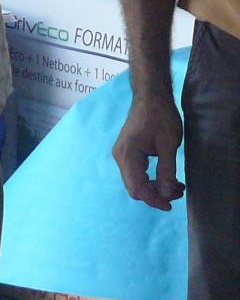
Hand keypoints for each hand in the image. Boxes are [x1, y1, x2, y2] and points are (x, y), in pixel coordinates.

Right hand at [112, 94, 184, 210]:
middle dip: (156, 194)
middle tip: (178, 191)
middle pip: (135, 186)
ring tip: (177, 185)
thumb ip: (166, 170)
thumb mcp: (168, 144)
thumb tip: (166, 195)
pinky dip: (152, 178)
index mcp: (127, 155)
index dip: (154, 200)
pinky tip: (167, 176)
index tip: (171, 204)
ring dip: (155, 186)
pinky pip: (137, 171)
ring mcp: (123, 153)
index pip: (137, 188)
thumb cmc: (160, 116)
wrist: (151, 95)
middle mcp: (120, 156)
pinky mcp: (128, 150)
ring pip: (136, 180)